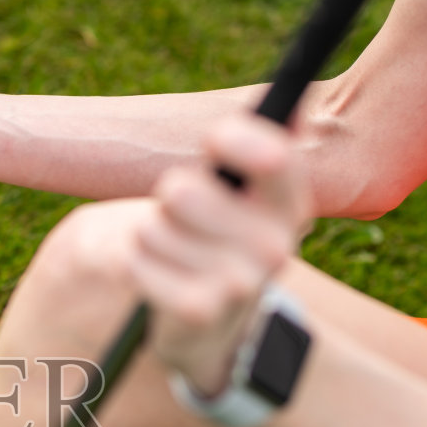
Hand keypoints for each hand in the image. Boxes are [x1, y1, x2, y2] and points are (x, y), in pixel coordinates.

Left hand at [127, 116, 310, 395]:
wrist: (211, 323)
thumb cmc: (220, 236)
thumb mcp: (246, 194)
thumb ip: (263, 146)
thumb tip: (292, 103)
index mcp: (290, 206)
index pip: (276, 158)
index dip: (235, 139)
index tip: (213, 141)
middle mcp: (275, 247)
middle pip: (183, 191)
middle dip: (170, 195)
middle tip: (183, 214)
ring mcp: (240, 284)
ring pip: (152, 227)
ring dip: (149, 233)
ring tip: (170, 248)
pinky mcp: (201, 311)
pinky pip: (137, 264)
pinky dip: (134, 263)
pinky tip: (155, 273)